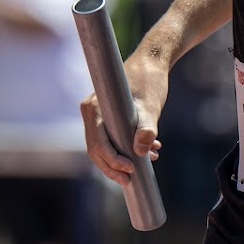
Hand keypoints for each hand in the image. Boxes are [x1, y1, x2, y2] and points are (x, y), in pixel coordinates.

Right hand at [80, 52, 164, 186]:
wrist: (152, 63)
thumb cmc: (149, 81)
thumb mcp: (151, 106)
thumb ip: (147, 128)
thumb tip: (142, 152)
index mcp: (94, 108)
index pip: (97, 144)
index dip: (112, 161)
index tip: (131, 170)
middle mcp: (91, 111)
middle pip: (96, 150)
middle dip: (113, 167)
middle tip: (130, 180)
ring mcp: (97, 114)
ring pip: (102, 146)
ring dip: (120, 160)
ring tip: (143, 166)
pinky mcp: (106, 116)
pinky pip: (110, 139)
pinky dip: (124, 149)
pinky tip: (147, 153)